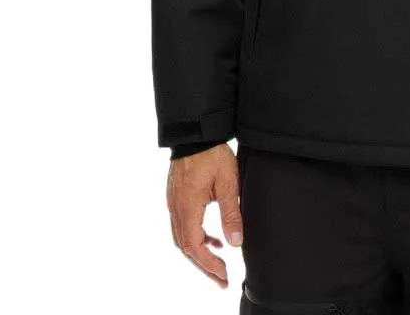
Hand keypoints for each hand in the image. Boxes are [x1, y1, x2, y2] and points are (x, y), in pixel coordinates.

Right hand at [166, 142, 243, 286]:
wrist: (196, 132)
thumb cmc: (212, 154)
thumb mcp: (228, 182)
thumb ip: (231, 213)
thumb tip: (236, 242)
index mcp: (187, 207)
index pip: (194, 246)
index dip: (208, 264)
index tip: (223, 275)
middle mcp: (176, 208)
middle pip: (185, 247)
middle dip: (203, 265)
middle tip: (221, 278)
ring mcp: (174, 202)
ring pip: (182, 237)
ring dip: (199, 252)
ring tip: (218, 260)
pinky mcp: (176, 196)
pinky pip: (182, 224)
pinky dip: (196, 236)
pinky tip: (211, 237)